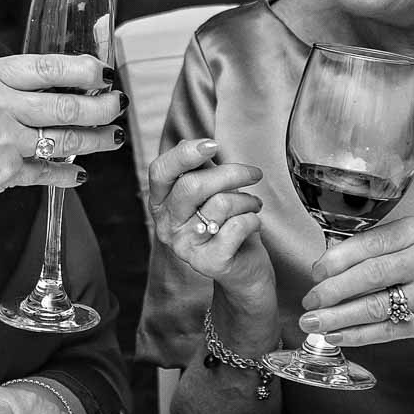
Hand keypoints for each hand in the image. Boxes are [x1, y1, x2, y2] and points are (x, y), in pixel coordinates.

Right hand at [0, 54, 124, 210]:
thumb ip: (14, 80)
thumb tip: (68, 78)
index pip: (50, 67)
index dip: (87, 70)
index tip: (105, 73)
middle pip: (67, 107)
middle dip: (103, 107)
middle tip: (118, 105)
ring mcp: (1, 144)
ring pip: (66, 141)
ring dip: (97, 141)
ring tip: (112, 137)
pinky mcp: (3, 175)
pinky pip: (48, 173)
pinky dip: (69, 174)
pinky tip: (80, 172)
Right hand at [145, 138, 268, 289]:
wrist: (243, 270)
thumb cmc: (226, 225)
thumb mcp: (211, 192)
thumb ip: (200, 169)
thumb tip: (195, 143)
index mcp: (161, 203)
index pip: (160, 172)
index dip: (184, 154)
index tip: (213, 145)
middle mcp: (166, 226)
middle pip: (192, 186)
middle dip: (231, 173)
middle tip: (253, 173)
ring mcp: (184, 246)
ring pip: (220, 204)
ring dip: (247, 200)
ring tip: (254, 205)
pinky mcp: (208, 262)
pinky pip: (237, 226)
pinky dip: (253, 219)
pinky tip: (253, 224)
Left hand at [293, 215, 413, 366]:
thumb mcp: (411, 246)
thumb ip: (374, 249)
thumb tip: (323, 267)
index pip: (371, 244)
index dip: (337, 260)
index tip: (315, 273)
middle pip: (371, 275)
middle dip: (333, 290)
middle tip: (309, 301)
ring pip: (375, 306)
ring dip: (338, 317)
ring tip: (313, 323)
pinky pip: (385, 330)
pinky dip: (356, 335)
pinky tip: (336, 336)